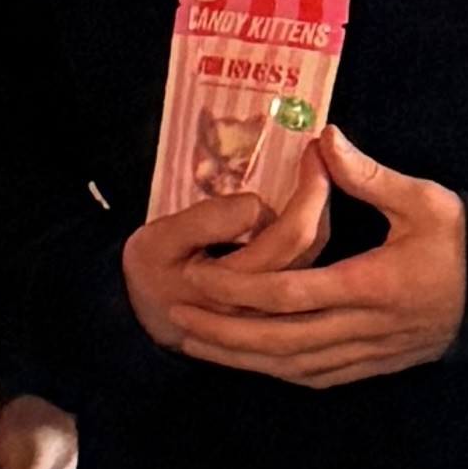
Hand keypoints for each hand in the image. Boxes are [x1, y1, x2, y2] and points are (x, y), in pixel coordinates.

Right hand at [121, 164, 326, 350]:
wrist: (143, 316)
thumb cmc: (149, 272)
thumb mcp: (157, 241)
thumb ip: (206, 222)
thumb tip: (256, 204)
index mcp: (231, 286)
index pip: (287, 237)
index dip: (303, 193)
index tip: (310, 151)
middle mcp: (261, 304)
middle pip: (311, 246)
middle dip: (323, 194)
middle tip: (324, 154)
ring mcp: (272, 312)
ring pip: (315, 261)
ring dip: (321, 215)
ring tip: (315, 177)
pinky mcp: (276, 312)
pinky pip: (307, 272)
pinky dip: (312, 236)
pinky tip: (304, 212)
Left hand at [140, 127, 467, 390]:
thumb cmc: (463, 242)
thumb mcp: (425, 200)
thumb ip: (369, 175)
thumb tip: (324, 138)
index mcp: (373, 285)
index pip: (291, 295)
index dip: (239, 291)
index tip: (199, 278)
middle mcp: (366, 327)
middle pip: (280, 340)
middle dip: (224, 332)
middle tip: (177, 316)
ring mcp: (370, 354)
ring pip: (293, 365)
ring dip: (241, 358)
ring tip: (194, 341)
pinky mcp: (375, 367)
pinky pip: (316, 377)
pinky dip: (275, 370)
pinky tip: (246, 361)